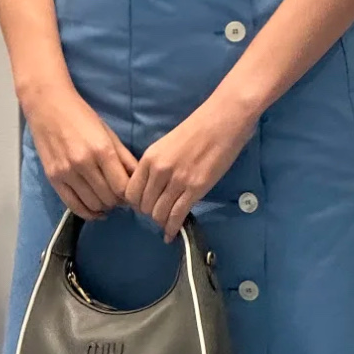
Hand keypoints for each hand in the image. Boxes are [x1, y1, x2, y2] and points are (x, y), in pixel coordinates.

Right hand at [26, 86, 137, 220]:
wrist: (48, 106)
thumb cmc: (82, 116)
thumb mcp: (109, 133)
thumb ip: (125, 158)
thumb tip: (139, 181)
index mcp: (102, 150)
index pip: (122, 187)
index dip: (130, 195)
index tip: (132, 193)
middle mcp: (84, 164)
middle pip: (108, 198)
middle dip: (118, 201)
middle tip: (120, 196)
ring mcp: (66, 173)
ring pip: (93, 204)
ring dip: (104, 207)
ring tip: (108, 199)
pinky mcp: (53, 179)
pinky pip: (73, 206)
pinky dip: (88, 212)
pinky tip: (95, 210)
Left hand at [124, 96, 256, 241]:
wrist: (222, 120)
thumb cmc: (197, 128)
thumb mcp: (167, 144)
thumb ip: (156, 165)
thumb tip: (151, 187)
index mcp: (149, 157)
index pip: (130, 192)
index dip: (135, 203)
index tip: (144, 205)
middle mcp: (159, 170)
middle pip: (143, 206)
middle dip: (149, 214)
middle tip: (158, 214)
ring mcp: (177, 180)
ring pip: (159, 214)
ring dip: (162, 221)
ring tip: (167, 222)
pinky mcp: (196, 189)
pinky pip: (177, 216)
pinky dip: (173, 228)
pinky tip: (172, 234)